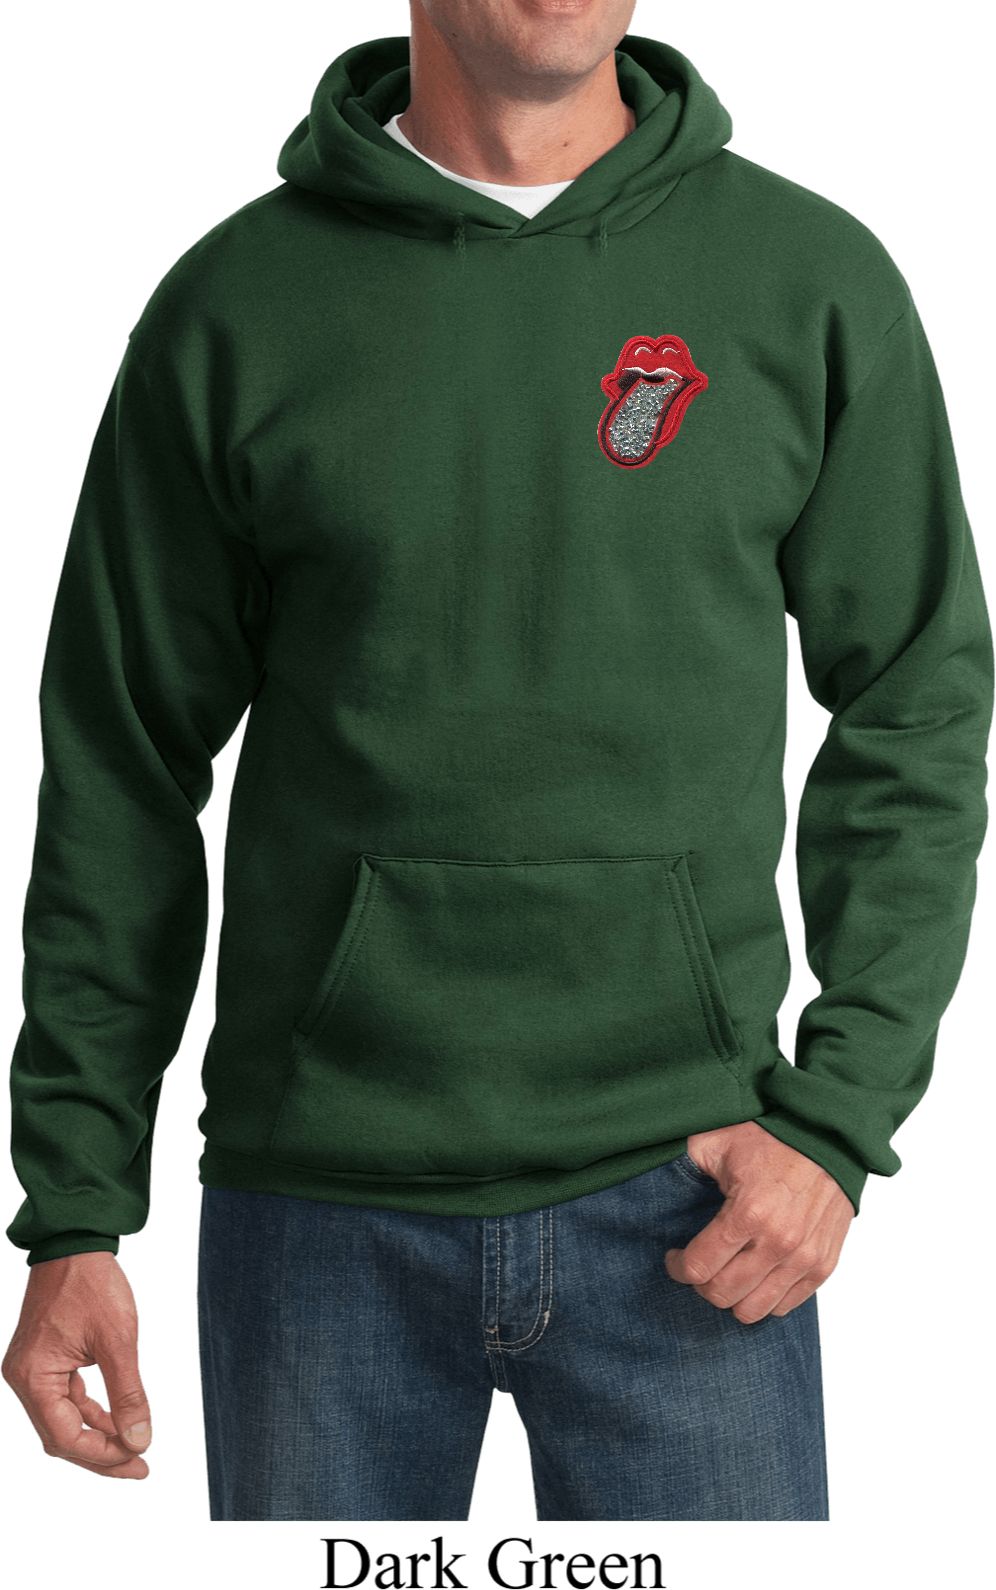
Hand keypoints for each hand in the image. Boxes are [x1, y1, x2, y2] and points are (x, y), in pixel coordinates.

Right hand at [2, 1252, 150, 1478]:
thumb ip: (128, 1393)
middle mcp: (24, 1378)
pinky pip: (65, 1399)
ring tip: (134, 1448)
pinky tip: (118, 1420)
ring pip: (63, 1420)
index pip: (65, 1436)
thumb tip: (140, 1439)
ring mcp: (32, 1370)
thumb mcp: (117, 1340)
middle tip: (139, 1467)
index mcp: (34, 1377)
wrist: (75, 1244)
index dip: (102, 1453)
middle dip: (101, 1453)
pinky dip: (91, 1411)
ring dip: (98, 1435)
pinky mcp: (44, 1361)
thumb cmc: (92, 1283)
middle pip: (60, 1436)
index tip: (138, 1456)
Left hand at [664, 1121, 853, 1322]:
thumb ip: (685, 1164)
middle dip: (701, 1284)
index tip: (675, 1257)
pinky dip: (764, 1298)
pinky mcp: (823, 1265)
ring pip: (754, 1310)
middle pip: (722, 1295)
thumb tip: (656, 1177)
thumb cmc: (772, 1136)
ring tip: (727, 1272)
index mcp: (748, 1212)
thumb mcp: (717, 1140)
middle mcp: (778, 1242)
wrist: (827, 1135)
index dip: (678, 1267)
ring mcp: (804, 1258)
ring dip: (733, 1297)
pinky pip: (786, 1305)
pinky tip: (754, 1275)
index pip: (699, 1268)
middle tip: (700, 1265)